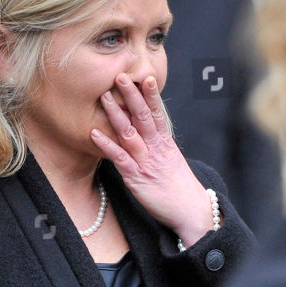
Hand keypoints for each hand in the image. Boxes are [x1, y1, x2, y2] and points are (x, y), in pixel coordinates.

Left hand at [90, 73, 213, 245]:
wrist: (191, 210)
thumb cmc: (179, 186)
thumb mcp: (171, 159)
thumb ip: (158, 144)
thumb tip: (146, 130)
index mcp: (165, 142)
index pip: (157, 112)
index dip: (151, 94)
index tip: (145, 76)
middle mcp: (156, 148)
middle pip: (143, 117)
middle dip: (132, 96)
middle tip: (120, 76)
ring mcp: (145, 162)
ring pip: (129, 132)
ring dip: (116, 114)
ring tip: (104, 96)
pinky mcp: (136, 178)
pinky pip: (119, 159)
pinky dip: (107, 145)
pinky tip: (94, 133)